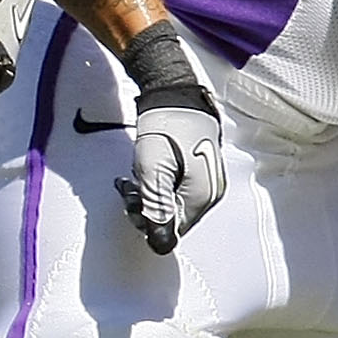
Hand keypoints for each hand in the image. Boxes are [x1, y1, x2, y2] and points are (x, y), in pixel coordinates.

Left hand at [111, 24, 224, 253]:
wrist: (174, 93)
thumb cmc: (165, 128)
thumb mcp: (153, 172)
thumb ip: (156, 209)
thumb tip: (160, 244)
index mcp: (202, 197)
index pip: (172, 231)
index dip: (148, 221)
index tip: (131, 200)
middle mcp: (210, 193)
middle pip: (173, 219)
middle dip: (146, 207)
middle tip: (127, 188)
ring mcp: (206, 181)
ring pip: (172, 205)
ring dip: (148, 196)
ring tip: (133, 177)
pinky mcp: (199, 170)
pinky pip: (176, 190)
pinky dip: (156, 185)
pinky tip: (145, 172)